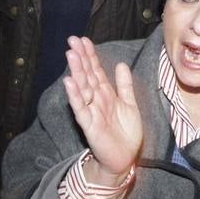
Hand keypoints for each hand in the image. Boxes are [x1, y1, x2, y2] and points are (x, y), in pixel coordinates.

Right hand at [61, 36, 142, 181]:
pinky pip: (81, 108)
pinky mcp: (89, 125)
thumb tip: (121, 64)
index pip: (96, 70)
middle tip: (72, 40)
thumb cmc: (126, 133)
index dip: (90, 55)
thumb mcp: (129, 104)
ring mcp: (91, 111)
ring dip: (76, 71)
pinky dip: (75, 95)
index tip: (84, 40)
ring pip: (82, 88)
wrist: (125, 158)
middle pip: (87, 75)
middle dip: (80, 58)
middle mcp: (96, 100)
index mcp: (106, 94)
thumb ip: (124, 85)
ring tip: (70, 55)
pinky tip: (69, 82)